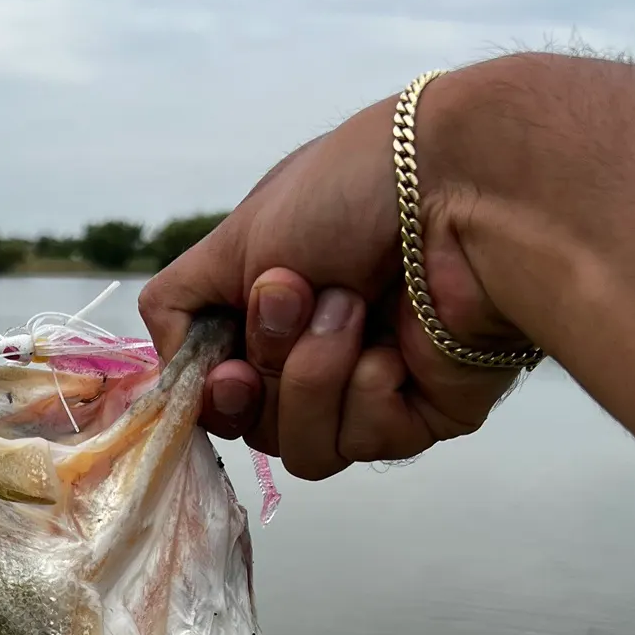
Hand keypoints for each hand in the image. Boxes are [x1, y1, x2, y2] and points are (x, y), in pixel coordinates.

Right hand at [138, 78, 531, 479]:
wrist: (462, 186)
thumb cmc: (350, 189)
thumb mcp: (234, 238)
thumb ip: (178, 304)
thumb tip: (172, 363)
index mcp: (275, 310)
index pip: (221, 389)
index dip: (214, 392)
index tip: (225, 367)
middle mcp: (320, 351)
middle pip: (256, 426)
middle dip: (269, 367)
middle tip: (294, 300)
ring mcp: (371, 386)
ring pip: (304, 448)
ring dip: (315, 373)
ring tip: (353, 304)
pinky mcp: (424, 414)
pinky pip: (362, 442)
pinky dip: (366, 389)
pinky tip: (395, 340)